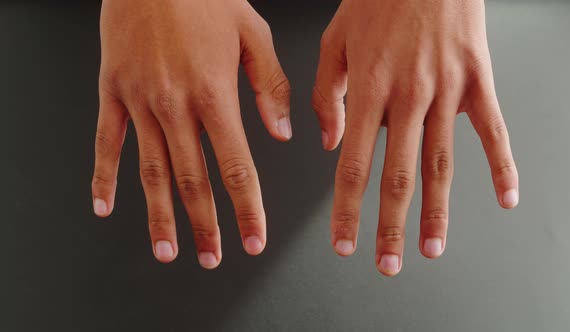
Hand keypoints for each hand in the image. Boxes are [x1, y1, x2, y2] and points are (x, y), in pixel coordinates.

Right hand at [92, 0, 290, 267]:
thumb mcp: (253, 33)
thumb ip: (271, 86)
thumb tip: (283, 132)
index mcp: (215, 93)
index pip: (236, 166)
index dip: (246, 208)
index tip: (252, 238)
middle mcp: (176, 104)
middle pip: (193, 179)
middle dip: (205, 224)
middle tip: (212, 257)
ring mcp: (140, 101)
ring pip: (151, 171)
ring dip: (159, 215)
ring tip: (167, 249)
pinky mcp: (113, 91)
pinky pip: (107, 141)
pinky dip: (103, 176)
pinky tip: (104, 205)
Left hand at [313, 0, 518, 275]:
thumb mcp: (334, 41)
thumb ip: (326, 95)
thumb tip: (329, 143)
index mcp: (367, 89)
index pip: (352, 164)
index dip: (347, 208)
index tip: (344, 241)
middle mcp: (407, 97)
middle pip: (398, 175)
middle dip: (390, 226)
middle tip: (388, 263)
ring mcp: (446, 91)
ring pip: (441, 164)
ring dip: (436, 211)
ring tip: (431, 248)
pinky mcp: (477, 82)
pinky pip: (493, 131)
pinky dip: (502, 166)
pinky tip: (506, 198)